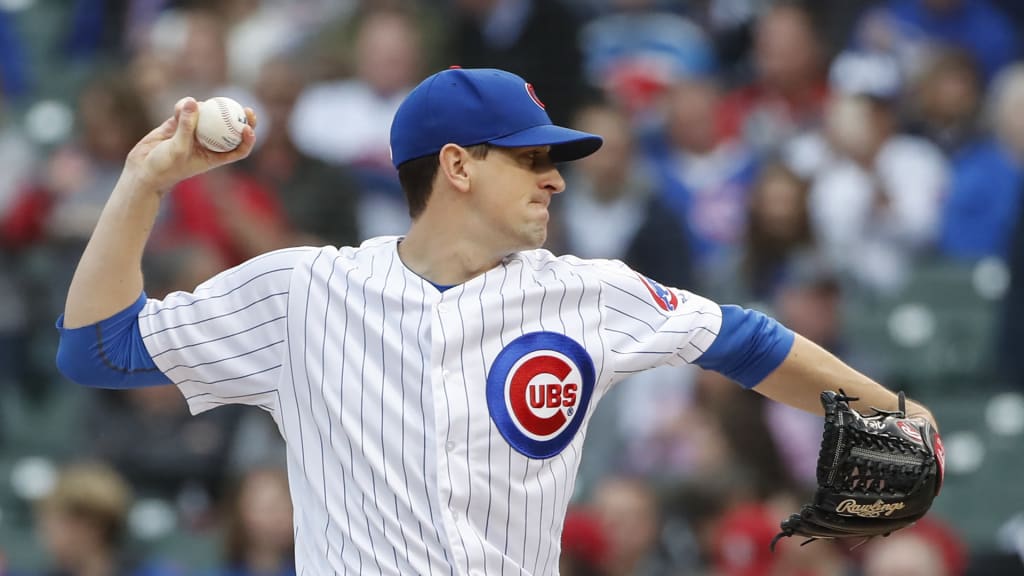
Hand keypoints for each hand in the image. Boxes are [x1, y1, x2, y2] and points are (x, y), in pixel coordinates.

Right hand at [124, 97, 256, 192]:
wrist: (142, 169)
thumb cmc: (164, 167)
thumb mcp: (177, 148)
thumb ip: (186, 126)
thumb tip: (193, 101)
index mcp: (213, 156)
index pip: (238, 150)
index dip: (248, 140)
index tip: (248, 128)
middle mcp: (206, 144)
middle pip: (229, 130)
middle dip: (240, 119)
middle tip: (246, 109)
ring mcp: (193, 133)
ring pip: (207, 117)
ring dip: (208, 108)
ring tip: (202, 104)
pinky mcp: (177, 124)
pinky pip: (186, 111)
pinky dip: (185, 106)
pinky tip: (181, 104)